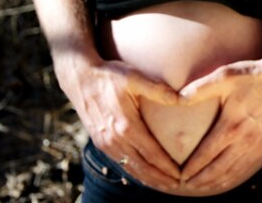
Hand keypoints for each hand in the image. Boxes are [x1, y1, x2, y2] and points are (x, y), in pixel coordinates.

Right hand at [55, 52, 180, 189]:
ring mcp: (106, 143)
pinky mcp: (100, 142)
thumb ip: (158, 89)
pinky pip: (120, 162)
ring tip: (164, 183)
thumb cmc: (109, 76)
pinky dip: (134, 171)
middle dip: (161, 178)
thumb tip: (181, 98)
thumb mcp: (134, 77)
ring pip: (130, 168)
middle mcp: (115, 139)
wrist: (79, 77)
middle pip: (142, 167)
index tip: (182, 174)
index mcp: (127, 126)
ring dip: (148, 178)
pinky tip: (143, 173)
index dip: (168, 167)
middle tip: (178, 185)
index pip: (152, 154)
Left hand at [177, 45, 261, 191]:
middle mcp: (245, 140)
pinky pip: (248, 167)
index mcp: (231, 126)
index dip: (192, 167)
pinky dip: (234, 177)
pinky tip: (226, 178)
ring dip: (217, 182)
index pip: (206, 154)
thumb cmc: (253, 76)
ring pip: (234, 172)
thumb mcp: (224, 77)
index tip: (180, 174)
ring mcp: (258, 145)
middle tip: (187, 185)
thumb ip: (199, 89)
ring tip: (203, 187)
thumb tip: (177, 97)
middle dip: (202, 179)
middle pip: (219, 168)